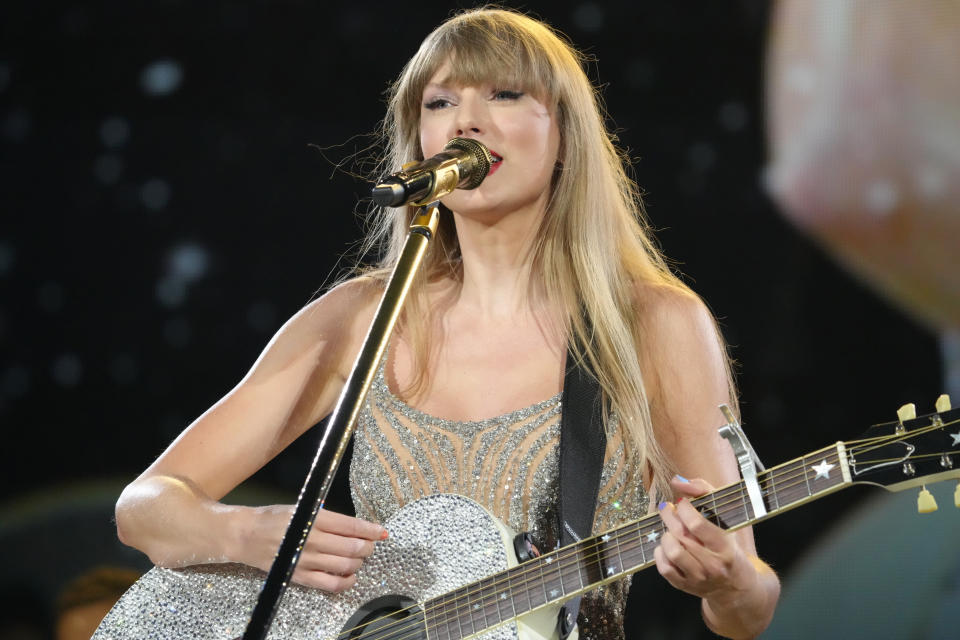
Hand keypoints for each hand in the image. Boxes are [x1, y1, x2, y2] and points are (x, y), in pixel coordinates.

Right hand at [237, 505, 386, 592]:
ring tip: (360, 557)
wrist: (245, 535)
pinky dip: (346, 581)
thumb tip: (352, 526)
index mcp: (313, 518)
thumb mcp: (301, 508)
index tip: (382, 531)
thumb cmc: (274, 518)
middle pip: (352, 547)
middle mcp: (312, 540)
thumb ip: (326, 517)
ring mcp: (306, 560)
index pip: (351, 526)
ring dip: (359, 562)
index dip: (370, 529)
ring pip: (345, 565)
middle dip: (367, 546)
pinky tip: (351, 576)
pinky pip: (330, 584)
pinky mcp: (300, 576)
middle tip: (370, 544)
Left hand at [653, 476, 756, 601]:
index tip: (682, 502)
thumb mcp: (724, 517)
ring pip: (671, 551)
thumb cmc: (728, 547)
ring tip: (671, 530)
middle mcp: (712, 565)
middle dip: (669, 516)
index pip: (697, 524)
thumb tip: (677, 481)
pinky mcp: (684, 586)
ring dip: (667, 535)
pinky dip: (660, 553)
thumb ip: (704, 491)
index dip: (684, 508)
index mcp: (725, 548)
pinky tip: (668, 545)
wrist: (735, 585)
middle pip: (680, 535)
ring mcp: (698, 578)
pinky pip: (664, 567)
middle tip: (667, 508)